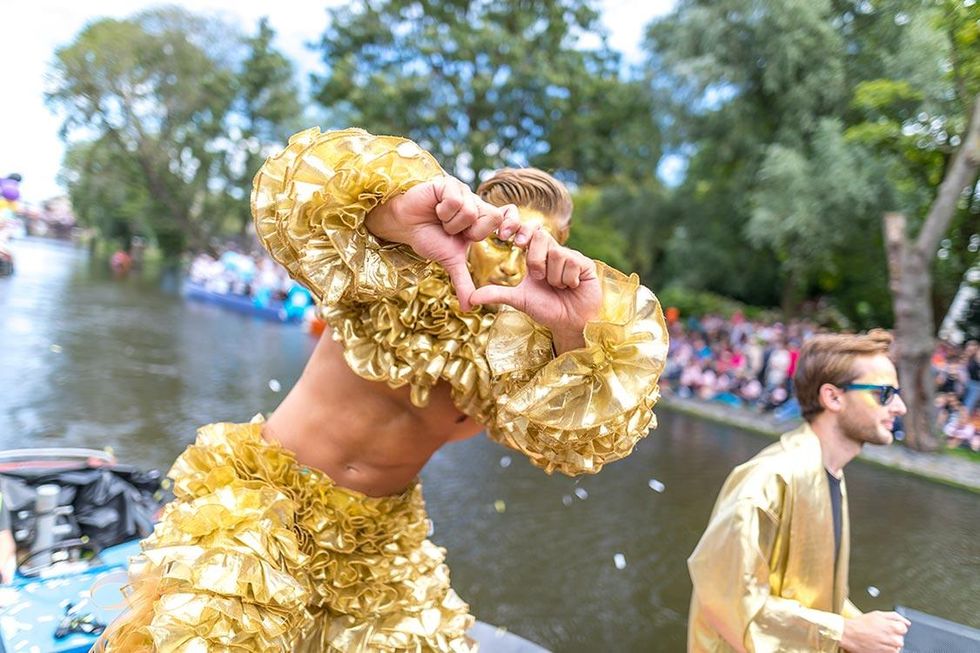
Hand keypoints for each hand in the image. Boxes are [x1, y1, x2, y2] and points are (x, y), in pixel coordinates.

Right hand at [365, 176, 522, 310]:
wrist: (405, 225)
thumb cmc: (429, 238)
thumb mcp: (449, 261)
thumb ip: (463, 281)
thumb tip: (469, 308)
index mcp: (482, 219)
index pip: (505, 218)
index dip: (510, 225)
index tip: (505, 237)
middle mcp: (476, 203)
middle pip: (492, 216)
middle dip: (470, 231)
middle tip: (454, 232)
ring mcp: (464, 191)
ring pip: (470, 211)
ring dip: (451, 223)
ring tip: (441, 220)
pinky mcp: (449, 182)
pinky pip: (455, 200)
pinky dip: (442, 210)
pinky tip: (435, 209)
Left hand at [469, 227, 601, 352]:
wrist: (570, 323)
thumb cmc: (547, 309)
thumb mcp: (519, 300)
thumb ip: (496, 294)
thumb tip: (470, 299)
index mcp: (537, 255)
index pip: (526, 232)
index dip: (517, 227)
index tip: (503, 234)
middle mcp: (553, 251)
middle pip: (540, 236)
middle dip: (535, 259)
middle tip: (539, 277)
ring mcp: (570, 256)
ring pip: (556, 253)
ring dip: (553, 276)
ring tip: (559, 287)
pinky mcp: (585, 264)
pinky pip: (572, 262)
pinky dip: (568, 280)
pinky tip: (572, 287)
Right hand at [840, 611, 909, 652]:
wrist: (849, 635)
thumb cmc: (861, 624)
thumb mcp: (877, 614)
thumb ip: (895, 616)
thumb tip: (906, 622)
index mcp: (894, 627)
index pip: (904, 628)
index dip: (894, 626)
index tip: (887, 627)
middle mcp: (895, 639)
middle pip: (900, 638)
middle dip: (892, 635)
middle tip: (880, 633)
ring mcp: (890, 649)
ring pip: (896, 646)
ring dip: (889, 643)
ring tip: (878, 639)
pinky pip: (891, 652)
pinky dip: (886, 649)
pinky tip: (877, 644)